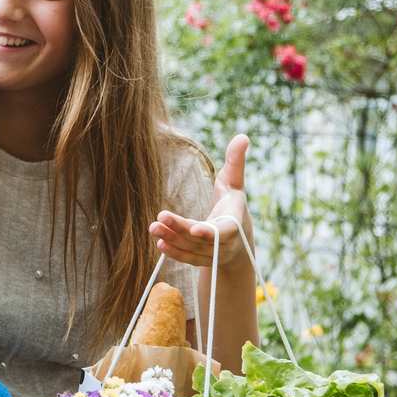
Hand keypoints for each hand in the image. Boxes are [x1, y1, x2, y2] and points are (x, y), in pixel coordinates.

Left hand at [149, 135, 254, 270]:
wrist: (236, 238)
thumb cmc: (231, 204)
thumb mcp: (234, 183)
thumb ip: (235, 162)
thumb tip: (242, 136)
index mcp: (235, 222)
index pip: (225, 231)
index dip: (211, 232)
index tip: (194, 229)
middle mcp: (226, 242)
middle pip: (202, 240)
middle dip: (181, 230)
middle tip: (160, 217)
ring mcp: (213, 254)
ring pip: (191, 250)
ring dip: (172, 239)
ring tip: (153, 227)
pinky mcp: (202, 260)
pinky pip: (187, 258)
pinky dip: (174, 253)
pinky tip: (159, 242)